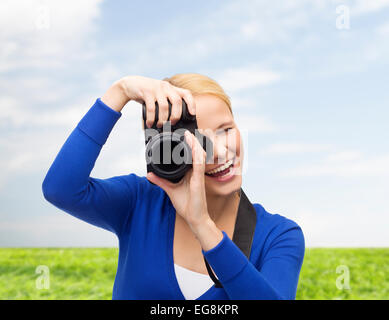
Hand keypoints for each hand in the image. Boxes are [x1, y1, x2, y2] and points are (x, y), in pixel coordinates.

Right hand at [101, 75, 195, 126]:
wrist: (130, 84)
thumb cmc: (148, 93)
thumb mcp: (160, 95)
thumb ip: (168, 103)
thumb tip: (175, 121)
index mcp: (172, 88)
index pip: (187, 94)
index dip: (192, 104)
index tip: (192, 114)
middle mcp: (166, 87)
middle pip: (177, 101)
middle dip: (176, 115)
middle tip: (172, 123)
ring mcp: (156, 88)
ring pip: (164, 106)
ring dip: (163, 119)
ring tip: (160, 125)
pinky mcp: (146, 91)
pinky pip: (151, 108)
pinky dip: (151, 118)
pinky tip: (149, 123)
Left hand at [147, 130, 222, 249]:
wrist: (195, 218)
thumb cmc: (187, 205)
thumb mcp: (170, 190)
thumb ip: (161, 181)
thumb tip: (149, 174)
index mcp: (191, 173)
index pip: (190, 156)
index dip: (188, 146)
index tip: (182, 136)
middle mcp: (196, 173)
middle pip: (196, 153)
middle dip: (193, 141)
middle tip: (187, 131)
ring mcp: (198, 176)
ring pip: (199, 156)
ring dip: (195, 144)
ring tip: (189, 135)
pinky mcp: (199, 181)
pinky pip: (199, 166)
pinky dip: (196, 156)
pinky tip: (194, 148)